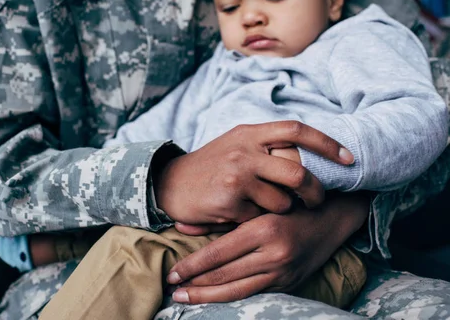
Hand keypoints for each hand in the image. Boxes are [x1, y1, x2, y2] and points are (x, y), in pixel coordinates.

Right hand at [155, 121, 353, 224]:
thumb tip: (309, 156)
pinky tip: (239, 214)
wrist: (169, 184)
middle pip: (298, 173)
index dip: (327, 143)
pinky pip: (260, 218)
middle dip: (316, 192)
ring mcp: (236, 177)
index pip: (296, 130)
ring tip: (262, 207)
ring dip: (281, 210)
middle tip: (318, 201)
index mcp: (249, 133)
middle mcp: (244, 151)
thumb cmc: (210, 166)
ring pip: (283, 202)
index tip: (349, 158)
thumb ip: (266, 146)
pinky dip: (256, 220)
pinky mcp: (229, 202)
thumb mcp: (235, 145)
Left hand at [167, 193, 368, 303]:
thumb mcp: (256, 205)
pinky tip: (214, 297)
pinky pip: (255, 294)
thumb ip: (220, 219)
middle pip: (224, 276)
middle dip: (195, 285)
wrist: (331, 218)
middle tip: (172, 290)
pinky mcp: (289, 283)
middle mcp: (273, 254)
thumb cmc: (289, 204)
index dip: (191, 266)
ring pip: (237, 291)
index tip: (172, 274)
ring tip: (185, 298)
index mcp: (263, 230)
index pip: (218, 255)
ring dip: (208, 296)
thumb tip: (181, 227)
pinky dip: (231, 297)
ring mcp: (283, 272)